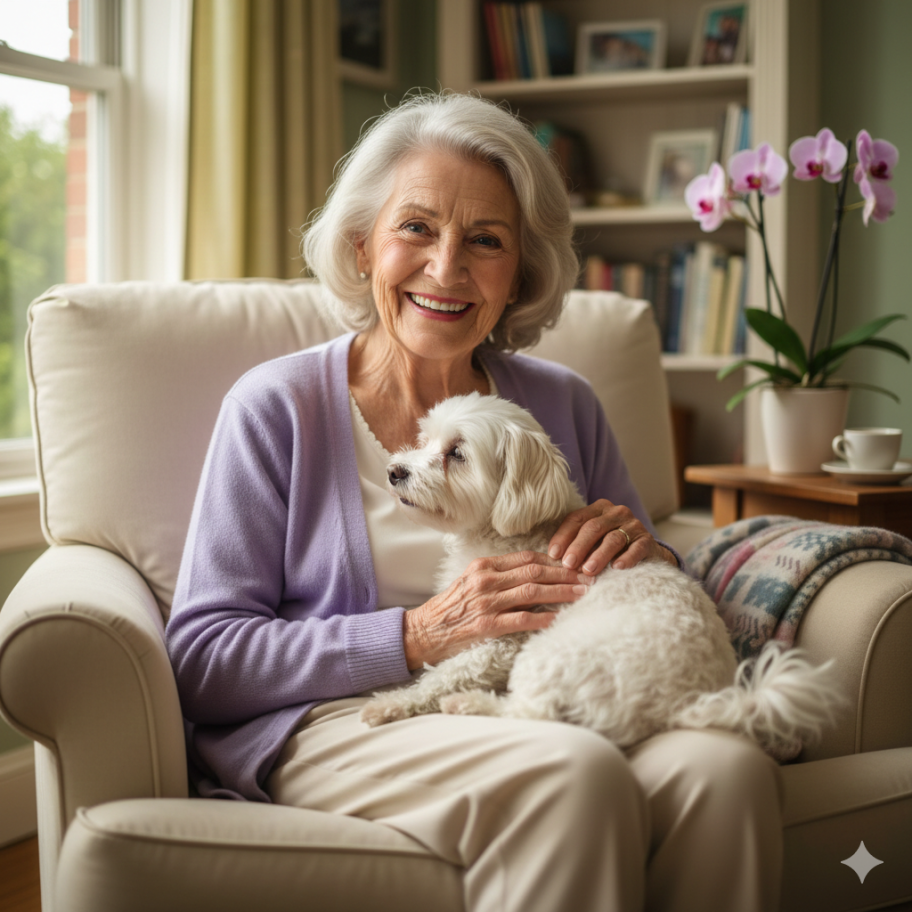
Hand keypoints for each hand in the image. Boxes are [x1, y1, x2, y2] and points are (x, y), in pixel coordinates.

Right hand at [403, 551, 592, 668]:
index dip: (555, 560)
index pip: (527, 557)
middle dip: (566, 573)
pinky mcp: (486, 624)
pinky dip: (543, 617)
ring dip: (562, 592)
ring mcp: (486, 602)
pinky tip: (560, 618)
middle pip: (535, 571)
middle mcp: (485, 579)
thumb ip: (499, 578)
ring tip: (583, 594)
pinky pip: (522, 618)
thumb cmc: (451, 609)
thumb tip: (535, 577)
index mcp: (483, 566)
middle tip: (589, 577)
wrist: (423, 632)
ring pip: (532, 591)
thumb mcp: (472, 584)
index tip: (576, 564)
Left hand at [547, 499, 676, 575]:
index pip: (576, 519)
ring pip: (613, 538)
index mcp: (598, 508)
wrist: (646, 555)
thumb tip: (549, 559)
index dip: (563, 537)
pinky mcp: (648, 540)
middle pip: (593, 527)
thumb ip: (574, 544)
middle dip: (578, 547)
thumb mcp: (591, 542)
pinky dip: (627, 558)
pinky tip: (617, 568)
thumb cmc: (609, 549)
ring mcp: (634, 525)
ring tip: (588, 571)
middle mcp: (616, 512)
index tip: (552, 555)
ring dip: (599, 555)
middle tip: (568, 565)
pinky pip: (636, 548)